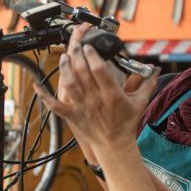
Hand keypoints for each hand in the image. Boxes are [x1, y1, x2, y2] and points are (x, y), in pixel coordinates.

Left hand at [35, 26, 158, 149]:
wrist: (115, 146)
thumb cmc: (127, 124)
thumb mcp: (140, 102)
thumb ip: (147, 83)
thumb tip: (155, 69)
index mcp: (112, 94)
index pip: (100, 69)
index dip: (93, 55)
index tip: (90, 45)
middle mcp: (95, 100)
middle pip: (82, 72)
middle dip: (77, 54)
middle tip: (76, 43)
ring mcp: (82, 108)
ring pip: (68, 84)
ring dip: (64, 68)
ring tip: (64, 56)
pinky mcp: (72, 116)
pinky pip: (55, 105)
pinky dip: (44, 95)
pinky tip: (36, 84)